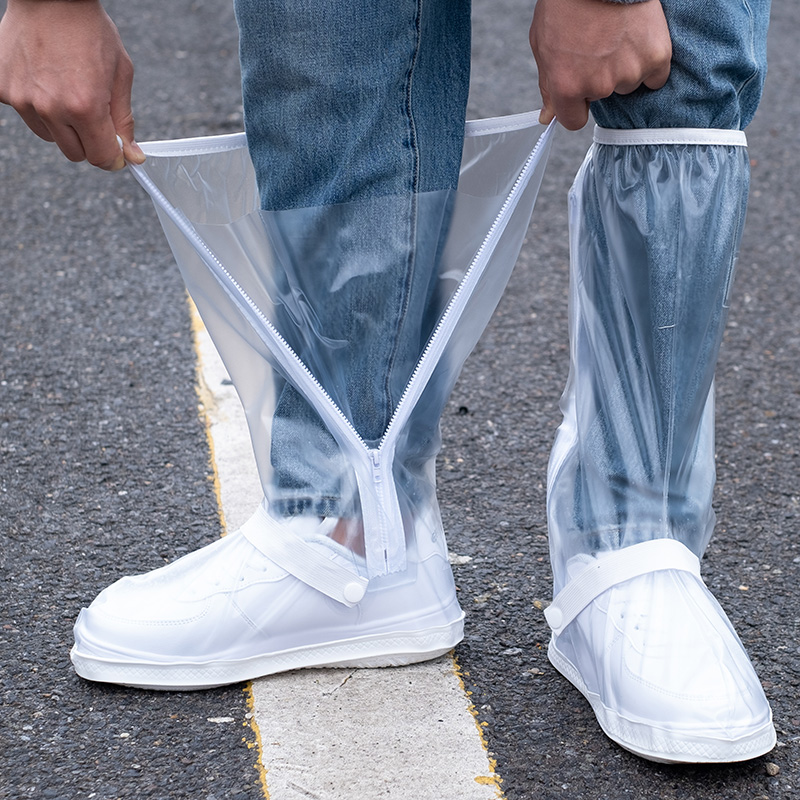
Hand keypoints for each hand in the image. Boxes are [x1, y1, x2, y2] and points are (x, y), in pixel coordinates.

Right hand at [0, 0, 144, 169]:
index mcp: (85, 107)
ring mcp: (23, 100)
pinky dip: (38, 105)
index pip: (101, 158)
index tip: (116, 150)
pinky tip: (45, 80)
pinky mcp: (3, 91)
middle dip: (88, 141)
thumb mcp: (120, 75)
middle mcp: (51, 108)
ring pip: (50, 137)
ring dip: (62, 125)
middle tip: (92, 114)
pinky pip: (28, 115)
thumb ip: (124, 121)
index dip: (112, 157)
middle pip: (75, 154)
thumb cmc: (88, 30)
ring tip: (66, 90)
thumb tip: (132, 156)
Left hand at [529, 0, 671, 129]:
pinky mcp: (656, 58)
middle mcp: (600, 86)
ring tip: (617, 36)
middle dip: (599, 77)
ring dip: (624, 67)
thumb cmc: (568, 4)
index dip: (576, 104)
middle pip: (602, 97)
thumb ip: (548, 85)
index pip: (574, 121)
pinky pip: (655, 76)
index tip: (579, 90)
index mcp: (567, 87)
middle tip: (598, 45)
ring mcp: (630, 73)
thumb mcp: (543, 45)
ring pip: (628, 84)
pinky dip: (649, 62)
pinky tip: (638, 41)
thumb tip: (549, 116)